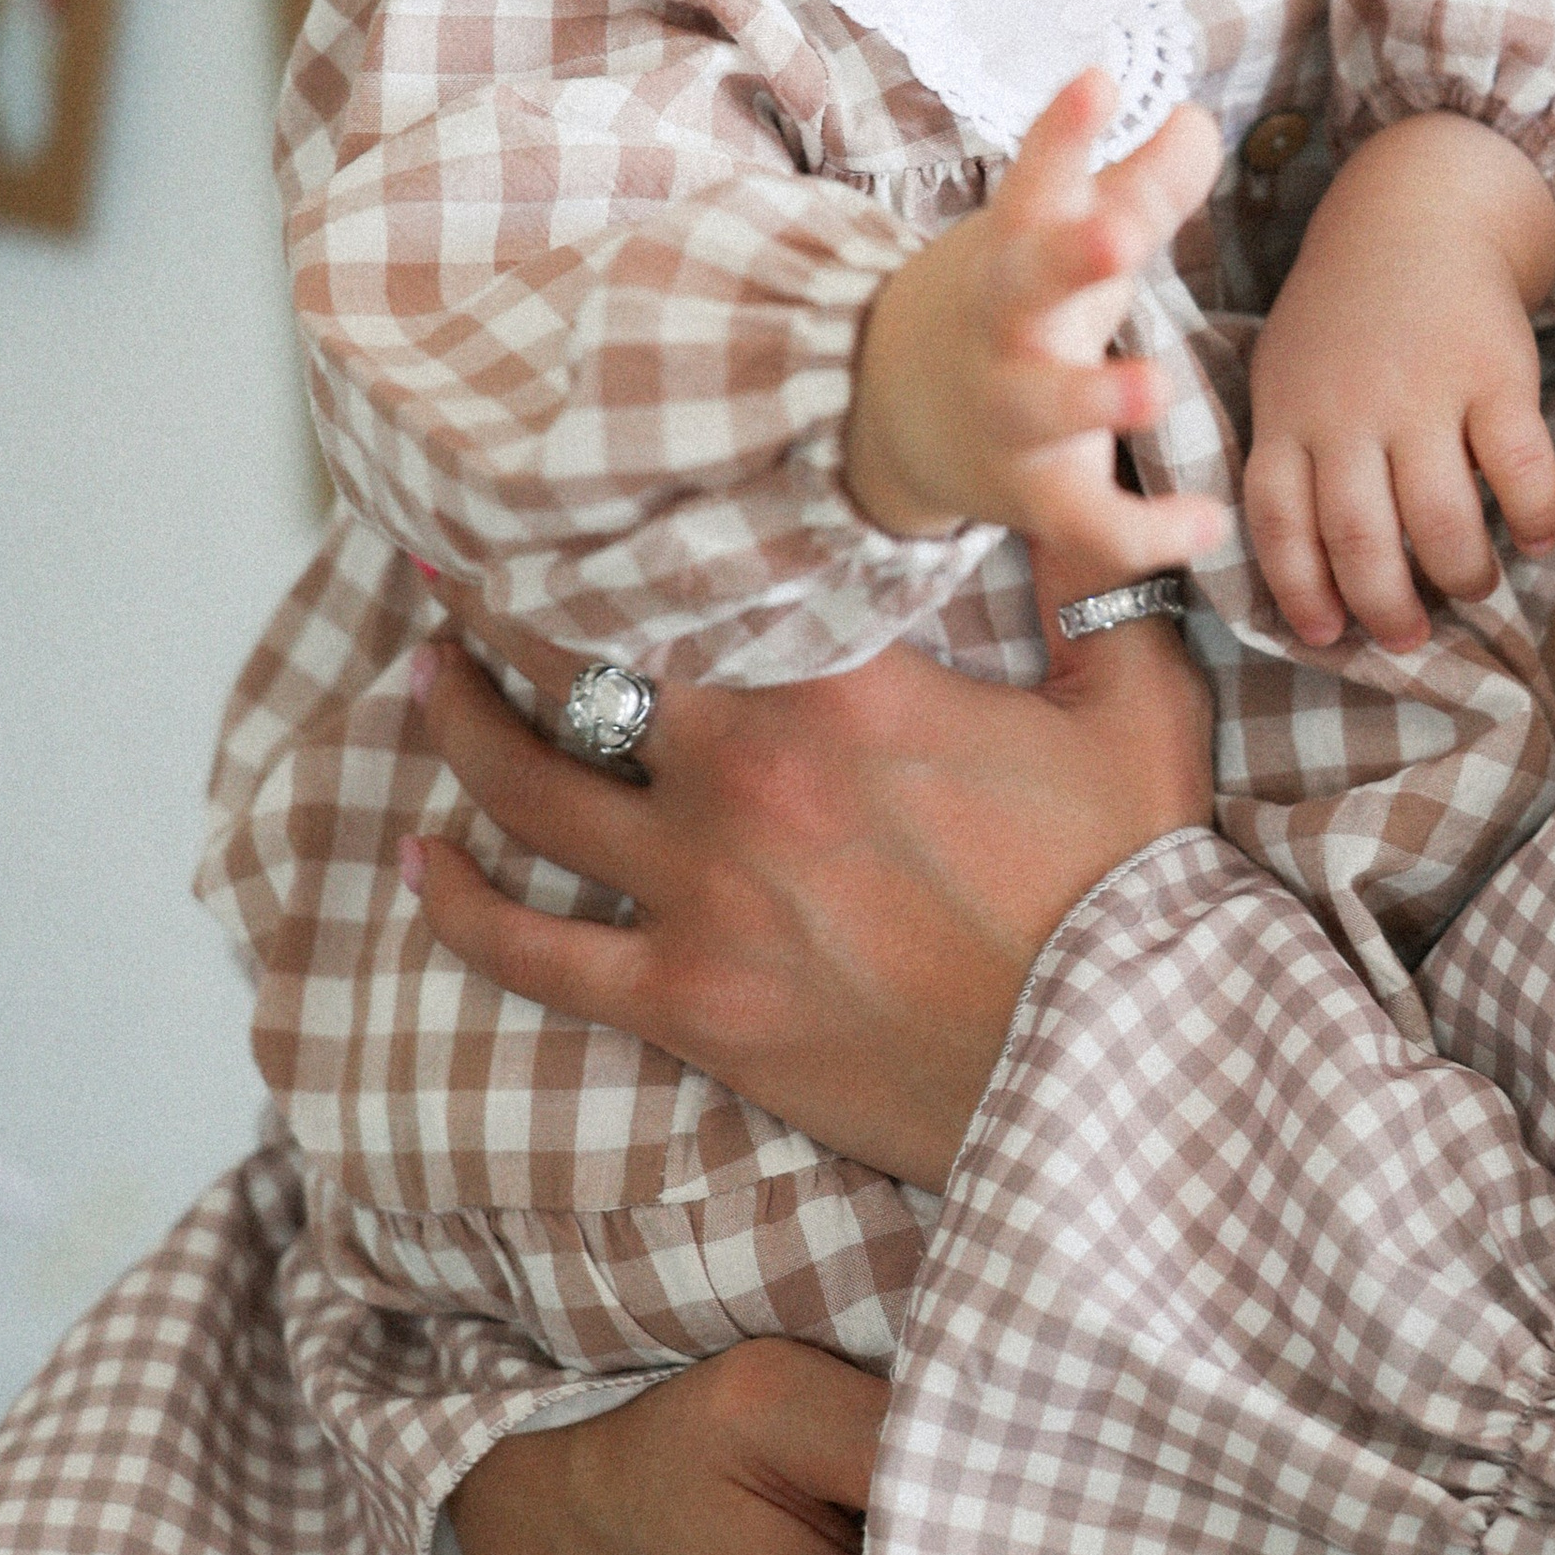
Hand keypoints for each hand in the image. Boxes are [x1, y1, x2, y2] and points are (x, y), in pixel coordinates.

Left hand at [401, 555, 1214, 1187]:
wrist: (1114, 1078)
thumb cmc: (1130, 894)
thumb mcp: (1136, 710)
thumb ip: (1094, 580)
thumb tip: (1088, 476)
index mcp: (843, 688)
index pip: (692, 579)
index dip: (613, 528)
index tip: (561, 491)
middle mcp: (745, 776)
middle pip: (579, 665)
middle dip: (504, 606)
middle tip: (455, 565)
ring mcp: (702, 893)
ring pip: (529, 789)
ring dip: (461, 726)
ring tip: (426, 678)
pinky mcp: (691, 1001)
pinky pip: (532, 949)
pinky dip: (460, 903)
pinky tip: (417, 860)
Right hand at [846, 67, 1226, 581]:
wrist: (893, 412)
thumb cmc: (1012, 303)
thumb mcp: (1063, 240)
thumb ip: (1140, 186)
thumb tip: (1199, 120)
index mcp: (1013, 249)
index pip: (1033, 181)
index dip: (1062, 133)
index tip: (1097, 79)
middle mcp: (1002, 326)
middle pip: (1022, 285)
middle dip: (1068, 258)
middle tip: (1117, 232)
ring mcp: (1009, 412)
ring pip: (1042, 408)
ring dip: (1093, 398)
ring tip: (1154, 388)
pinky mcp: (1030, 492)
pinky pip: (1085, 520)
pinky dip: (1143, 531)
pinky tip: (1210, 524)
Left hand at [1244, 112, 1554, 651]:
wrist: (1416, 215)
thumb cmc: (1342, 323)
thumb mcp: (1285, 375)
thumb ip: (1291, 460)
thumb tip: (1313, 584)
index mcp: (1289, 413)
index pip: (1279, 522)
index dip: (1302, 592)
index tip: (1327, 636)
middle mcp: (1350, 407)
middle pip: (1361, 535)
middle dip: (1386, 606)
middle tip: (1408, 634)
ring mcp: (1424, 389)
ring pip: (1441, 517)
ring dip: (1461, 573)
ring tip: (1471, 587)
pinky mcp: (1496, 371)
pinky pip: (1521, 466)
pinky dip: (1535, 515)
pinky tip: (1538, 540)